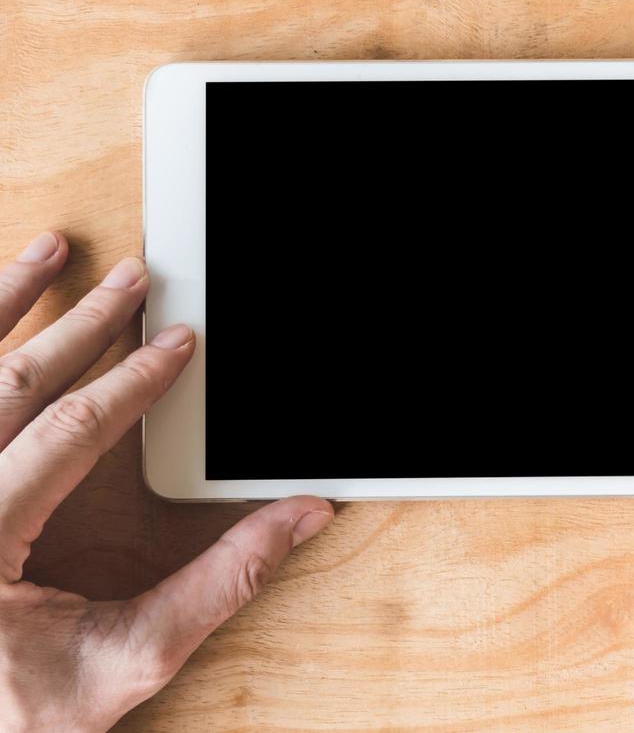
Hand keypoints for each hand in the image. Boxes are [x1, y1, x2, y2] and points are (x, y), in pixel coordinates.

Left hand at [0, 232, 333, 731]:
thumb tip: (298, 518)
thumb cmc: (9, 714)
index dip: (133, 380)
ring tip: (44, 254)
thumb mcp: (124, 663)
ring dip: (1, 306)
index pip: (67, 430)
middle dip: (77, 321)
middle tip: (129, 278)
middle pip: (5, 384)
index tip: (178, 343)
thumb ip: (217, 586)